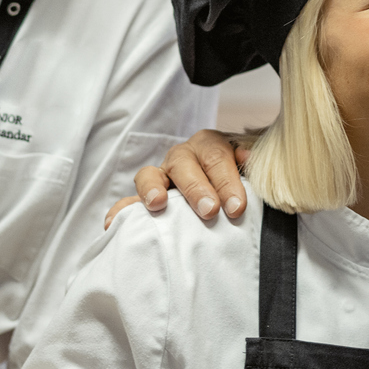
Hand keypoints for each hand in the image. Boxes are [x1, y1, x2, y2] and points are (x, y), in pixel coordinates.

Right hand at [116, 129, 250, 226]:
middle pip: (183, 164)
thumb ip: (255, 163)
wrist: (231, 189)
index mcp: (210, 144)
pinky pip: (129, 202)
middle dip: (196, 188)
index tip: (236, 206)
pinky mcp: (148, 198)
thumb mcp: (254, 168)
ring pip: (150, 175)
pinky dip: (121, 211)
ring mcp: (162, 176)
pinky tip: (113, 224)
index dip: (227, 180)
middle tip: (209, 210)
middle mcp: (183, 157)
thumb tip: (249, 158)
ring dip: (152, 189)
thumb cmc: (244, 179)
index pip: (217, 157)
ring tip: (156, 205)